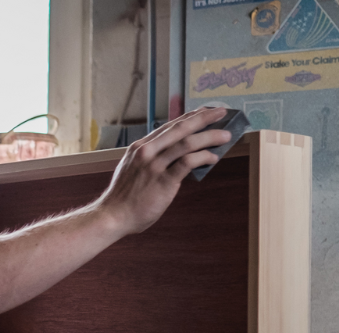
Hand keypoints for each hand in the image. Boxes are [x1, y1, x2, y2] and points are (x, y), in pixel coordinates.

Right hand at [98, 107, 232, 233]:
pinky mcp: (162, 181)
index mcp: (140, 147)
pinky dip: (203, 157)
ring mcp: (154, 165)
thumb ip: (151, 159)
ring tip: (225, 136)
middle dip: (204, 118)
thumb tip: (176, 155)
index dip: (190, 117)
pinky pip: (187, 163)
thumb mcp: (133, 169)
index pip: (170, 126)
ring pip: (187, 143)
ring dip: (209, 137)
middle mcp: (146, 151)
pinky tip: (212, 157)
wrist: (113, 216)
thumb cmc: (125, 196)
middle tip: (222, 113)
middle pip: (180, 128)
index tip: (206, 111)